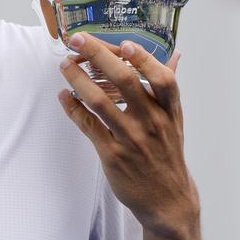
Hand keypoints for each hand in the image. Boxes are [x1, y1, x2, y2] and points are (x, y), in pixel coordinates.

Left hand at [57, 33, 198, 239]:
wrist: (167, 199)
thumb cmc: (168, 153)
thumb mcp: (175, 120)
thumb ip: (168, 88)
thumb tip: (174, 55)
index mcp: (169, 110)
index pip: (162, 78)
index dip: (144, 59)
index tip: (124, 44)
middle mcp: (152, 122)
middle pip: (125, 81)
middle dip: (98, 56)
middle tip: (78, 40)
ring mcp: (131, 138)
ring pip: (99, 101)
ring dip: (77, 79)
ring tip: (64, 65)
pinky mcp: (111, 155)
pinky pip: (87, 125)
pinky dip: (72, 108)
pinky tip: (64, 95)